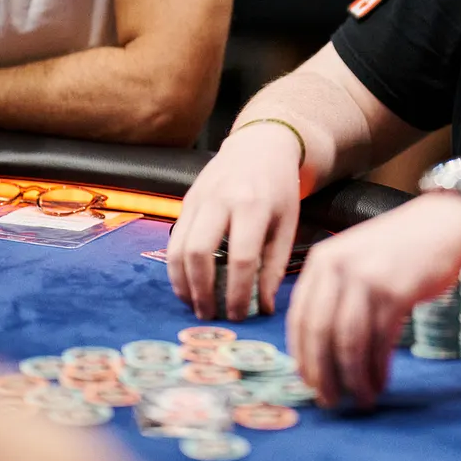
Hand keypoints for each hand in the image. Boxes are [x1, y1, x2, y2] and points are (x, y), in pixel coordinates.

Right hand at [167, 123, 300, 320]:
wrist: (260, 145)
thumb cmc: (279, 188)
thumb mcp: (287, 224)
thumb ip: (274, 266)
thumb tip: (262, 307)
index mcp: (252, 204)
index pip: (241, 258)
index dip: (237, 292)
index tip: (238, 315)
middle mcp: (220, 199)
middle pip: (199, 253)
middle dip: (202, 291)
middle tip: (210, 314)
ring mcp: (198, 198)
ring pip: (178, 248)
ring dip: (183, 283)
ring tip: (196, 305)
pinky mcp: (186, 200)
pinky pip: (174, 240)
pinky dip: (176, 268)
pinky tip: (188, 285)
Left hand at [286, 192, 460, 408]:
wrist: (444, 223)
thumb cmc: (399, 247)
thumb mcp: (354, 257)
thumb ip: (332, 292)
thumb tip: (316, 351)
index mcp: (322, 259)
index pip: (299, 317)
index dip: (301, 355)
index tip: (308, 382)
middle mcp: (339, 267)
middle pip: (319, 333)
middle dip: (322, 374)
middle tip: (329, 401)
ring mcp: (368, 279)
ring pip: (349, 342)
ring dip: (353, 378)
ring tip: (360, 398)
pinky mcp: (396, 292)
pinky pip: (379, 342)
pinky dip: (377, 369)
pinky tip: (379, 382)